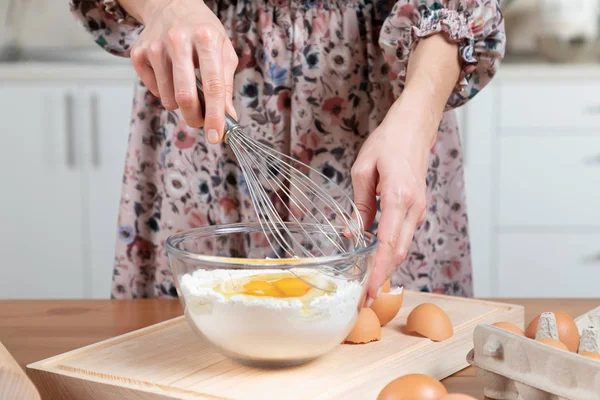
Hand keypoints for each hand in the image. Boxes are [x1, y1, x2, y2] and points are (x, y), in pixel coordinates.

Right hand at [127, 0, 237, 142]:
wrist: (171, 5)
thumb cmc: (204, 32)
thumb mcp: (224, 51)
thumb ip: (226, 85)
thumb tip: (228, 117)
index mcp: (205, 38)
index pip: (212, 85)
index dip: (215, 115)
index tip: (216, 136)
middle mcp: (178, 40)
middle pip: (185, 96)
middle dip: (194, 118)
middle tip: (200, 121)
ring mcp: (154, 47)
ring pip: (168, 98)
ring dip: (180, 103)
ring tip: (186, 84)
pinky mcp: (138, 54)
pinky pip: (155, 90)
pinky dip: (165, 91)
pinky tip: (170, 73)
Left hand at [351, 88, 436, 304]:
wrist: (416, 125)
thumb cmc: (388, 141)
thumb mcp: (364, 170)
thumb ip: (359, 204)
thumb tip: (351, 234)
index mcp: (398, 196)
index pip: (387, 243)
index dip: (377, 271)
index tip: (368, 291)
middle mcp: (414, 207)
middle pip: (398, 252)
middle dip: (382, 278)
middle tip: (365, 300)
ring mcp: (419, 208)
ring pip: (403, 246)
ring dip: (386, 268)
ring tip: (368, 286)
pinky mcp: (418, 207)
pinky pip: (404, 235)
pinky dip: (391, 252)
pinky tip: (377, 260)